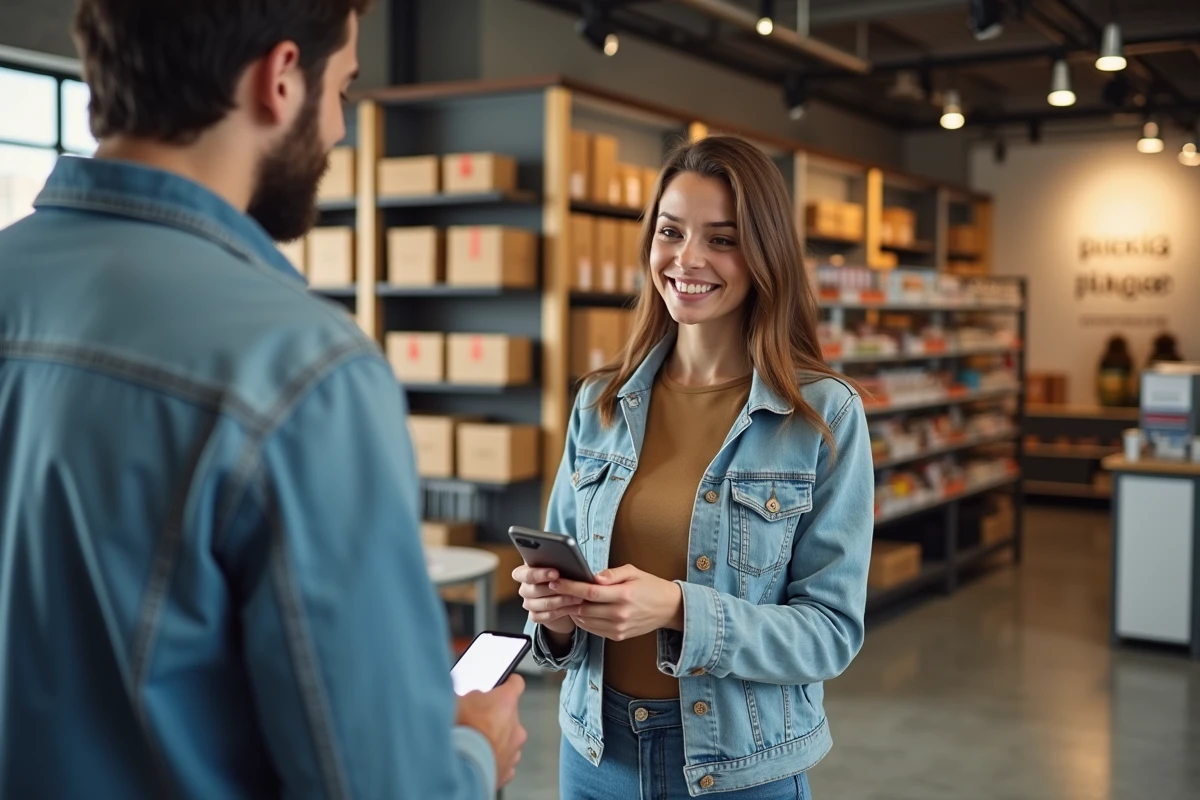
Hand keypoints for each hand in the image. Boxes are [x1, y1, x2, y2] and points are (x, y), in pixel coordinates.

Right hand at [456, 675, 527, 788]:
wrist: (462, 767)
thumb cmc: (461, 731)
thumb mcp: (456, 700)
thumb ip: (468, 697)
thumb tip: (466, 698)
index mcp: (506, 701)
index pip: (516, 684)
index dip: (508, 683)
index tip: (504, 684)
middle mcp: (515, 726)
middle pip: (508, 715)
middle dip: (494, 717)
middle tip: (474, 720)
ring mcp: (514, 750)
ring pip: (506, 740)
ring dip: (494, 740)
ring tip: (473, 743)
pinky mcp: (507, 770)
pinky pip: (502, 761)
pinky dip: (492, 760)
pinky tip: (476, 758)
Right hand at [514, 565, 580, 635]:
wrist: (563, 599)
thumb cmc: (561, 579)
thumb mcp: (559, 568)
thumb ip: (557, 564)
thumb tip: (565, 562)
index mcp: (524, 572)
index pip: (524, 574)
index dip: (539, 574)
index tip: (556, 573)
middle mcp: (525, 589)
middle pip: (534, 590)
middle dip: (556, 588)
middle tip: (571, 586)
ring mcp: (529, 604)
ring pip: (544, 604)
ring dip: (563, 600)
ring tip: (578, 596)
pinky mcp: (535, 616)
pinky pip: (548, 615)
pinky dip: (563, 611)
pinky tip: (574, 607)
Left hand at [552, 565, 683, 641]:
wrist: (669, 608)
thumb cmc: (650, 586)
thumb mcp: (634, 572)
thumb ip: (612, 574)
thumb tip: (593, 576)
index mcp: (624, 595)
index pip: (590, 592)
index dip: (570, 587)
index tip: (556, 582)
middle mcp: (620, 614)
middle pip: (584, 609)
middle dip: (567, 599)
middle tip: (556, 590)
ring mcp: (619, 628)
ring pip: (586, 621)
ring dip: (573, 611)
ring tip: (566, 600)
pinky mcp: (618, 636)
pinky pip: (593, 630)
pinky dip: (583, 621)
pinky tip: (580, 611)